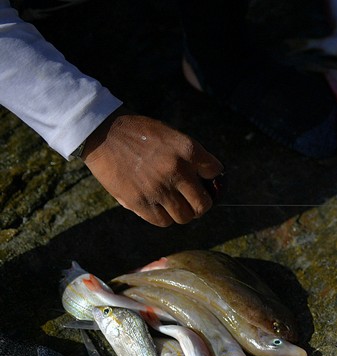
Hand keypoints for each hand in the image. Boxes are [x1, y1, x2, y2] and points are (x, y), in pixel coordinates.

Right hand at [82, 109, 222, 226]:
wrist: (103, 134)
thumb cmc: (140, 134)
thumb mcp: (171, 135)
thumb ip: (191, 156)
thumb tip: (208, 180)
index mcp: (187, 150)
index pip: (215, 172)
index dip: (212, 179)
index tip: (205, 181)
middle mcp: (176, 170)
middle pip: (203, 204)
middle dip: (201, 205)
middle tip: (193, 202)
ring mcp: (158, 188)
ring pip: (184, 217)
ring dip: (182, 213)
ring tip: (175, 205)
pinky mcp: (139, 201)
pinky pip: (162, 221)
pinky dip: (164, 217)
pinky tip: (159, 207)